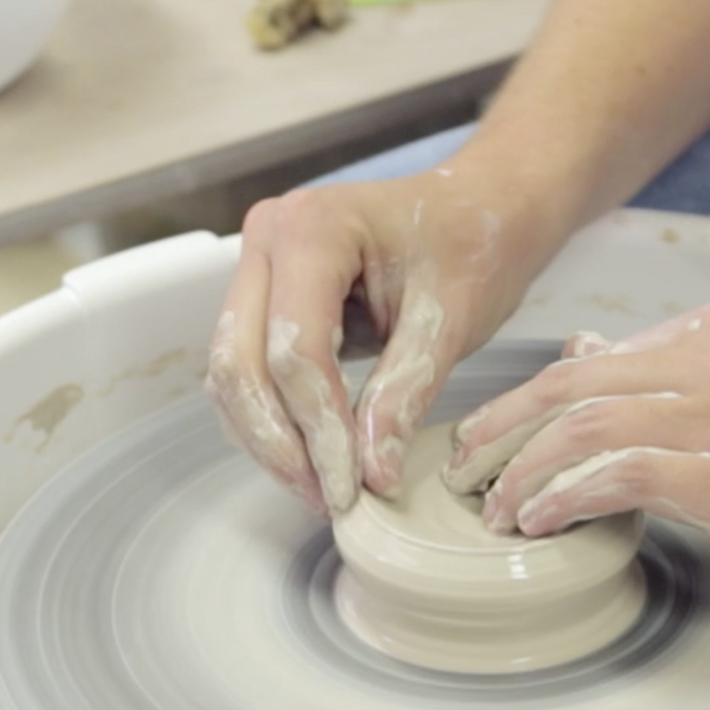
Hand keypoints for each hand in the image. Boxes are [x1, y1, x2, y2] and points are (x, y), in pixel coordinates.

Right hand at [206, 166, 563, 513]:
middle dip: (280, 443)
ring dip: (268, 440)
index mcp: (311, 229)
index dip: (320, 428)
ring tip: (322, 489)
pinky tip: (313, 459)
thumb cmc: (472, 246)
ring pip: (232, 375)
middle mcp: (266, 241)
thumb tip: (372, 474)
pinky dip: (271, 421)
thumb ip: (405, 392)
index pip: (296, 349)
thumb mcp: (451, 320)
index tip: (350, 487)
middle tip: (327, 499)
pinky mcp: (261, 298)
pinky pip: (246, 371)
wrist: (478, 211)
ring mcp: (255, 268)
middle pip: (240, 364)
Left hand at [445, 299, 709, 605]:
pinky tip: (539, 523)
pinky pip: (619, 475)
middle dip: (501, 428)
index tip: (495, 435)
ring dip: (521, 472)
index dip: (530, 399)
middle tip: (462, 467)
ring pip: (583, 426)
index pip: (600, 358)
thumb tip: (600, 367)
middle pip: (572, 384)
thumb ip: (699, 379)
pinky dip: (564, 498)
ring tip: (493, 509)